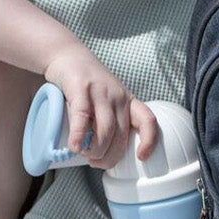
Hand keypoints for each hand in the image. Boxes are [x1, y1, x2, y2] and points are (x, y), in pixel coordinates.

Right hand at [42, 44, 159, 169]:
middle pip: (121, 135)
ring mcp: (100, 92)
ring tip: (84, 154)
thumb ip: (109, 121)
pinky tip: (74, 147)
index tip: (142, 157)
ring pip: (105, 131)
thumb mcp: (107, 99)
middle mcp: (118, 97)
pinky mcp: (81, 89)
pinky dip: (79, 137)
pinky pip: (83, 118)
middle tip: (96, 162)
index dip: (149, 141)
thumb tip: (104, 153)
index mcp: (128, 101)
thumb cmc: (87, 84)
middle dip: (109, 157)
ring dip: (95, 151)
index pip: (148, 120)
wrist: (68, 55)